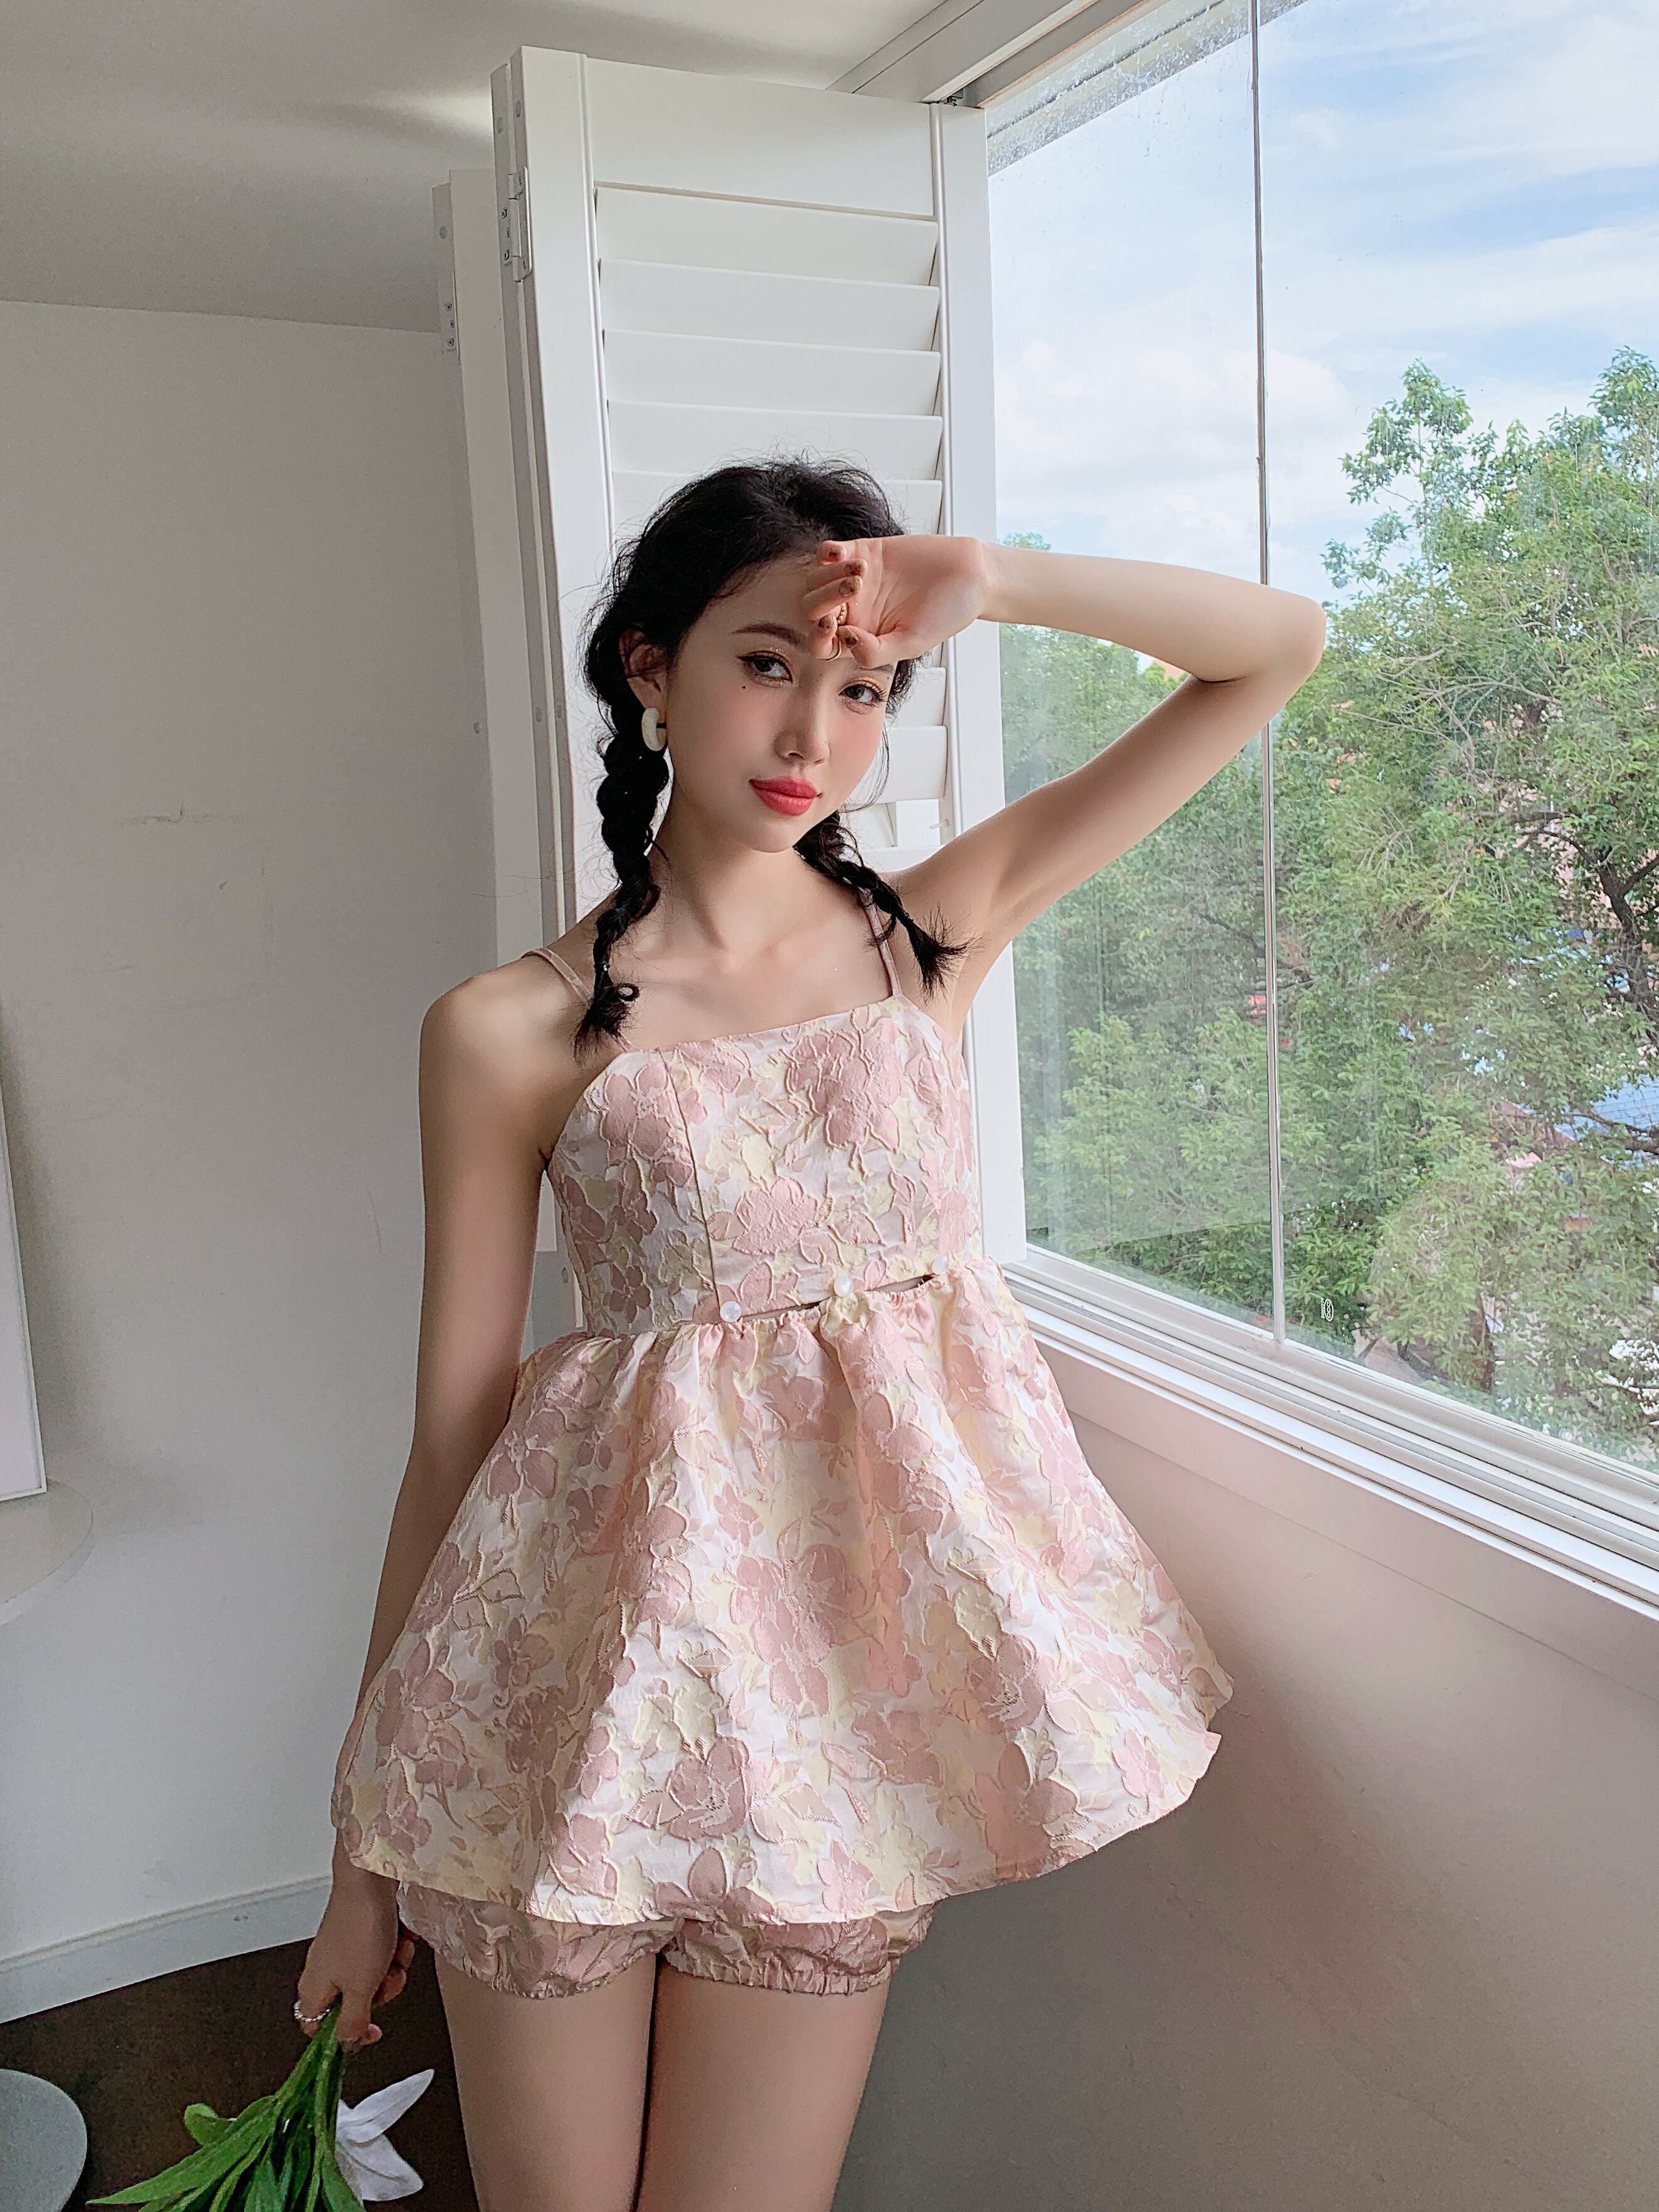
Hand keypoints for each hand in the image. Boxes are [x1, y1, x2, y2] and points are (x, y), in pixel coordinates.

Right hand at [295, 1860, 416, 2052]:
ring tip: (395, 1949)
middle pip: (356, 2003)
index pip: (319, 2031)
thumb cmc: (360, 1927)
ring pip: (375, 1977)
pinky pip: (383, 1952)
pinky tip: (399, 1934)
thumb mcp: (359, 1989)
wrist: (370, 1876)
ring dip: (394, 1965)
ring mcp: (343, 1949)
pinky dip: (395, 1945)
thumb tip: (346, 2046)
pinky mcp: (361, 1931)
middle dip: (381, 1991)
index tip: (371, 2030)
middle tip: (386, 1977)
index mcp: (314, 1991)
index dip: (347, 2035)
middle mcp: (324, 1971)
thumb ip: (352, 2022)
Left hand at [798, 535, 992, 665]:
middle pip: (812, 610)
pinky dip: (827, 553)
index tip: (833, 626)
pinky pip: (828, 553)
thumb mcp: (912, 642)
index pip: (823, 643)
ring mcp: (855, 581)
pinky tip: (843, 554)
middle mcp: (853, 610)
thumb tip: (845, 641)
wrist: (969, 576)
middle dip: (821, 603)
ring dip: (828, 578)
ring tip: (862, 575)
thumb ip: (876, 651)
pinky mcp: (863, 551)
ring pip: (816, 580)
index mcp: (861, 636)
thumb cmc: (946, 614)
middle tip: (850, 594)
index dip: (818, 637)